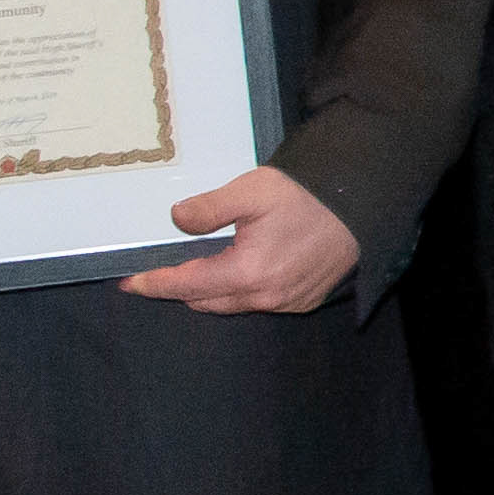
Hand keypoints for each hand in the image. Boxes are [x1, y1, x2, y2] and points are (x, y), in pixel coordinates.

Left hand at [120, 163, 358, 315]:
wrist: (363, 204)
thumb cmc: (309, 195)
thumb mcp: (251, 190)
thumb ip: (208, 208)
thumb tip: (176, 220)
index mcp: (247, 271)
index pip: (186, 285)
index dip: (154, 284)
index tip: (130, 283)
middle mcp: (266, 296)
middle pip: (205, 301)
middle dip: (183, 287)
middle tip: (169, 266)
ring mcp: (287, 302)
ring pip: (233, 304)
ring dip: (214, 289)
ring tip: (208, 263)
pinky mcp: (305, 300)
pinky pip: (260, 303)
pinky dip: (244, 290)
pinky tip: (248, 266)